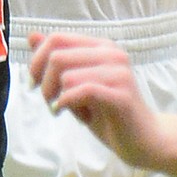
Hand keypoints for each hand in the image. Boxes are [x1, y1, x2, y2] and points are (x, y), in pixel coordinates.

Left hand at [28, 32, 164, 168]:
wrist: (144, 140)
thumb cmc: (108, 114)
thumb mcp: (76, 85)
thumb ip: (57, 61)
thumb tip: (32, 36)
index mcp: (100, 46)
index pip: (56, 38)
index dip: (37, 61)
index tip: (33, 84)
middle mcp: (111, 53)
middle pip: (57, 56)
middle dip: (44, 83)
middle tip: (50, 103)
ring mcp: (118, 72)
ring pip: (66, 76)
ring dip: (58, 98)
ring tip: (69, 112)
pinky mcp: (121, 94)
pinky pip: (82, 91)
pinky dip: (68, 104)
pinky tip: (74, 116)